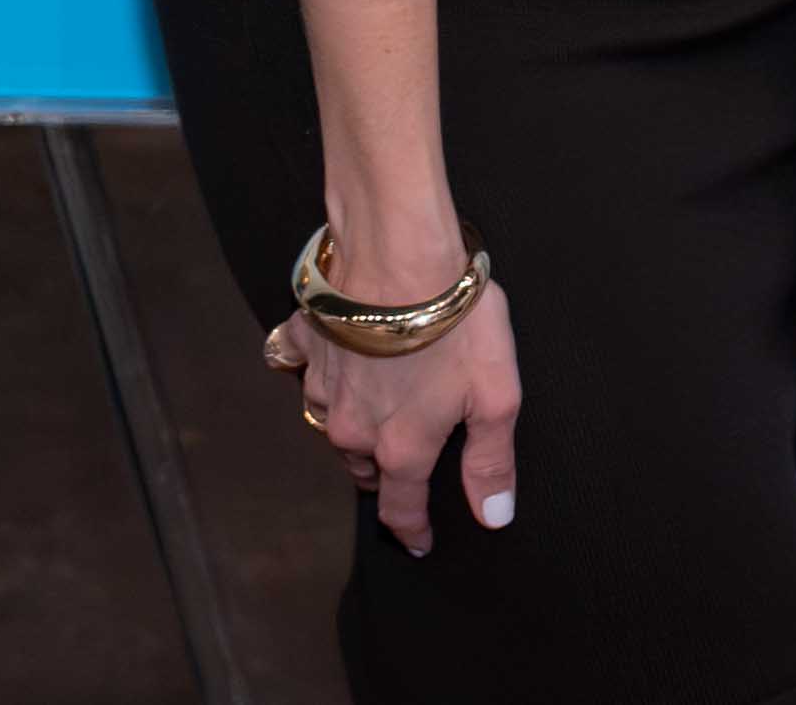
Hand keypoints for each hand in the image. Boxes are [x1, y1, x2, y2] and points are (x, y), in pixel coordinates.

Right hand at [263, 273, 519, 556]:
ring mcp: (322, 386)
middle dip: (384, 472)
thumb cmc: (457, 321)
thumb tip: (493, 517)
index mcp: (401, 446)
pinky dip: (313, 367)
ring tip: (380, 405)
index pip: (401, 508)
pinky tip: (330, 356)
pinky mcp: (306, 343)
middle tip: (405, 461)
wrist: (400, 254)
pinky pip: (299, 367)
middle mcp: (353, 428)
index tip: (419, 542)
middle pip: (364, 467)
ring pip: (333, 423)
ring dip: (353, 422)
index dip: (412, 530)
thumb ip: (491, 461)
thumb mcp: (496, 395)